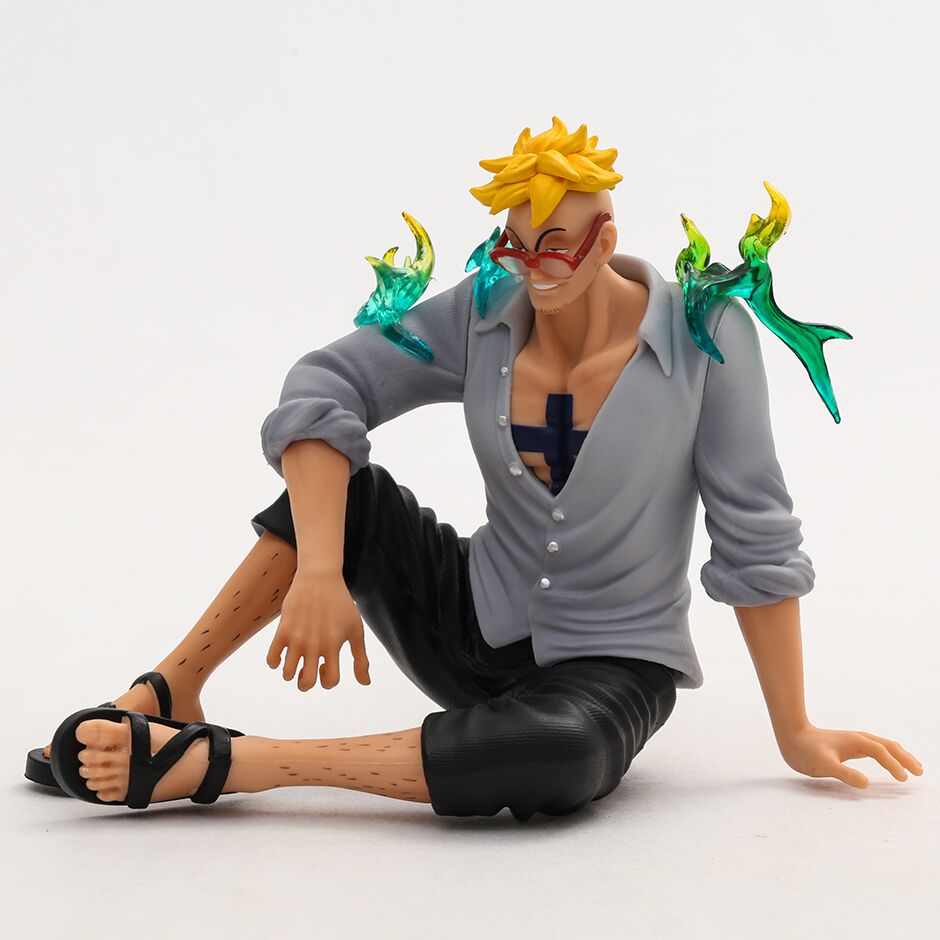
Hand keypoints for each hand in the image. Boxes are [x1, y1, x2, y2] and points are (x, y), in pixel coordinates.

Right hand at [266, 571, 370, 690]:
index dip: (327, 680)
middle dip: (306, 683)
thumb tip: (365, 684)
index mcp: (334, 645)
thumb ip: (361, 658)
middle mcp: (315, 644)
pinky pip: (271, 659)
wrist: (320, 577)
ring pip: (287, 673)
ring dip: (290, 674)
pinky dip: (275, 663)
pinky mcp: (282, 629)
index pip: (330, 681)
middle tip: (306, 673)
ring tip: (296, 661)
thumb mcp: (356, 629)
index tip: (325, 666)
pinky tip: (283, 653)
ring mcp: (297, 638)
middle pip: (306, 682)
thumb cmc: (341, 604)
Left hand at [779, 725, 923, 788]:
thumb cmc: (805, 750)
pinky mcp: (849, 746)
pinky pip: (875, 749)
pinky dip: (888, 755)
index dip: (893, 764)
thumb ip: (844, 773)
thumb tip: (866, 784)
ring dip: (900, 755)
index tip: (903, 779)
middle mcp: (857, 739)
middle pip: (888, 745)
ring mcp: (854, 741)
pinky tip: (889, 761)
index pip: (880, 752)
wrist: (791, 736)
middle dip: (905, 757)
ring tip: (914, 767)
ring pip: (883, 746)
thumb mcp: (823, 765)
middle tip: (920, 771)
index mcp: (855, 742)